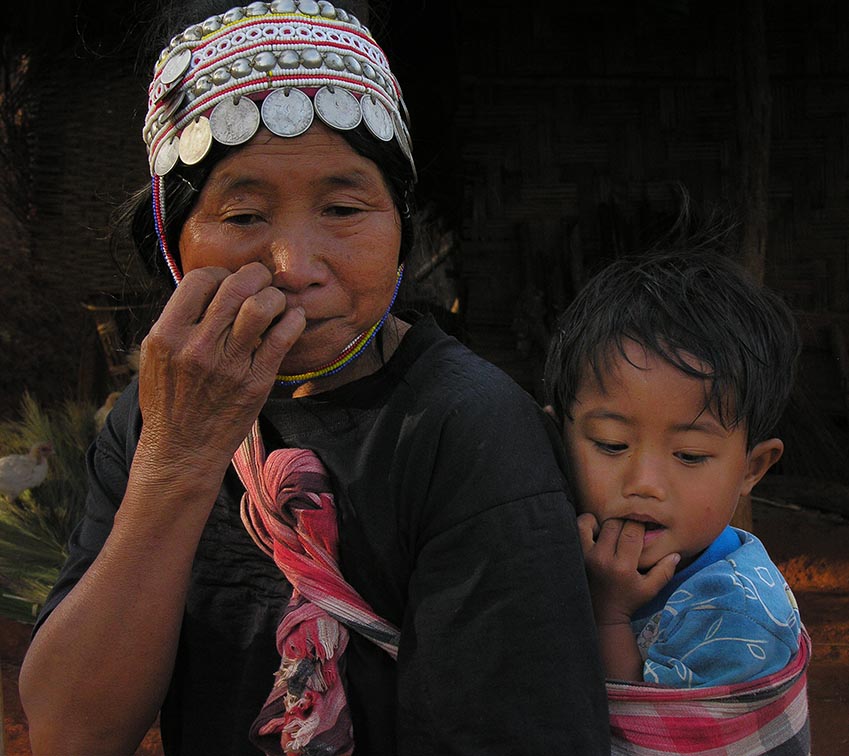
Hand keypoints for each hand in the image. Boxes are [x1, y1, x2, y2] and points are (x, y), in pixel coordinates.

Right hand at [136, 262, 305, 480]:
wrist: (182, 449)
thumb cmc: (169, 399)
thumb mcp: (156, 356)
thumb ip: (179, 320)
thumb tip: (211, 285)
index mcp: (167, 335)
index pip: (200, 279)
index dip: (220, 273)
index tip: (228, 283)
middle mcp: (197, 347)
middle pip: (235, 286)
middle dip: (255, 275)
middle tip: (261, 282)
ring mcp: (228, 365)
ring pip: (262, 306)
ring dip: (274, 296)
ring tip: (275, 303)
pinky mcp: (255, 381)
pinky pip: (282, 337)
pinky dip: (293, 320)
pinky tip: (292, 319)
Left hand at [577, 513, 678, 626]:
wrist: (602, 614)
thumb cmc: (629, 600)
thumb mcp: (650, 589)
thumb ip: (665, 571)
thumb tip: (675, 553)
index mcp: (623, 566)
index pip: (632, 531)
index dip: (639, 525)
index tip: (642, 528)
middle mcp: (603, 558)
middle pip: (614, 524)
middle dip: (624, 523)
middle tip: (628, 529)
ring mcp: (587, 555)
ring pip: (593, 522)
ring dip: (604, 523)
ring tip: (611, 530)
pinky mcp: (576, 554)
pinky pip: (578, 528)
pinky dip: (586, 524)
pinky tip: (595, 532)